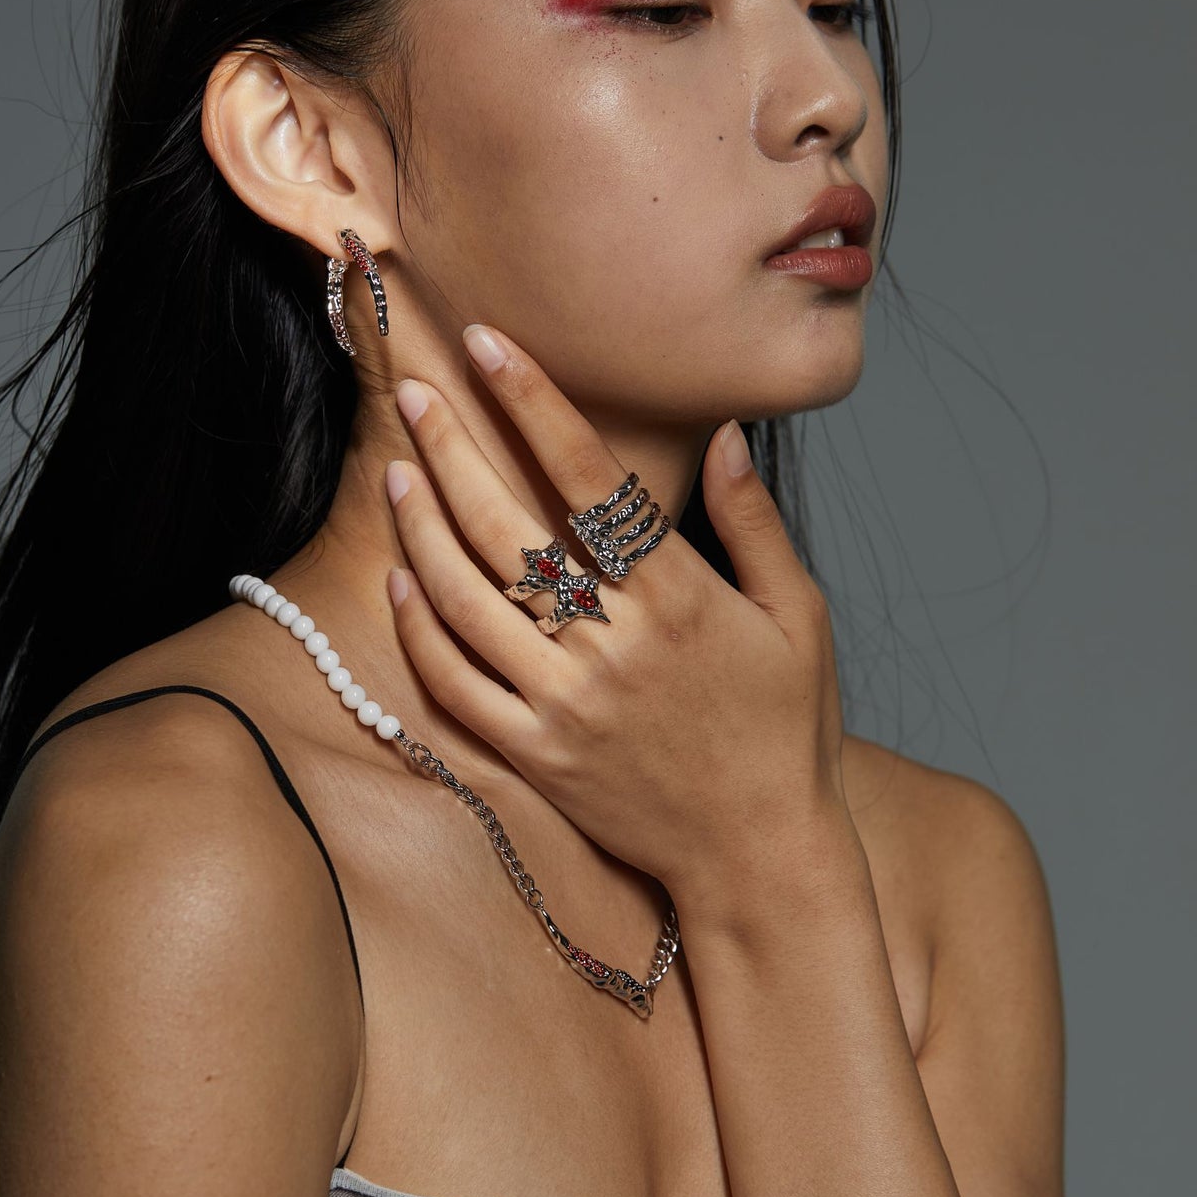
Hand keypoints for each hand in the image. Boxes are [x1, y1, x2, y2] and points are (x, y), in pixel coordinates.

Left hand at [383, 323, 855, 913]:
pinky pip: (456, 685)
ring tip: (398, 471)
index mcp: (679, 599)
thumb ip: (756, 523)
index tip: (488, 343)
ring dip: (422, 527)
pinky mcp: (536, 756)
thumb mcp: (799, 616)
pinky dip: (421, 629)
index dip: (531, 401)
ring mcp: (566, 705)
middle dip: (452, 448)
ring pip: (467, 600)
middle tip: (415, 391)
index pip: (587, 475)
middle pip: (506, 527)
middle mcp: (614, 646)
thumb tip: (725, 434)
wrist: (761, 854)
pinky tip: (400, 579)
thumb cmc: (787, 729)